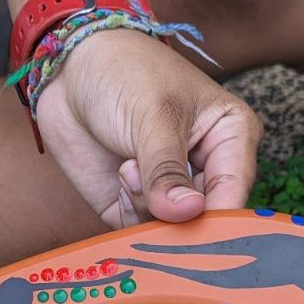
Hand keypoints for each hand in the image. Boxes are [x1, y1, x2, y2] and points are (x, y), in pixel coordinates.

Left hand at [34, 29, 263, 227]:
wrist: (69, 71)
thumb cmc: (124, 72)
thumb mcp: (153, 116)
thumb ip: (168, 170)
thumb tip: (187, 213)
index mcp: (231, 140)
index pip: (234, 194)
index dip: (215, 221)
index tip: (189, 228)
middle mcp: (208, 172)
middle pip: (205, 223)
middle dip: (173, 213)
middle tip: (141, 178)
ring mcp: (173, 193)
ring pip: (172, 232)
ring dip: (144, 206)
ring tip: (127, 166)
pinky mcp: (139, 207)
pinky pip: (141, 233)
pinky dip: (127, 212)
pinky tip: (119, 177)